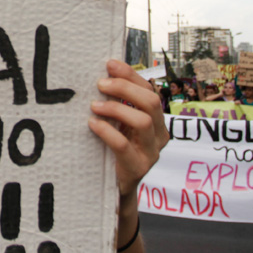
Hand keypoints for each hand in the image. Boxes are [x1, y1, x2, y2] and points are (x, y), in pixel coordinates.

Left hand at [89, 59, 168, 197]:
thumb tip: (103, 74)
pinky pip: (124, 146)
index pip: (149, 90)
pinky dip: (107, 131)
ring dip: (116, 108)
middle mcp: (159, 135)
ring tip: (94, 106)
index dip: (130, 75)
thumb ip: (118, 103)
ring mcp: (151, 153)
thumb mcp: (120, 124)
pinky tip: (93, 124)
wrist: (116, 188)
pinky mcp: (137, 168)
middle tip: (100, 84)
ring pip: (143, 121)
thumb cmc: (115, 151)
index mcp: (156, 120)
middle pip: (151, 102)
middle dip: (125, 88)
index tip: (109, 64)